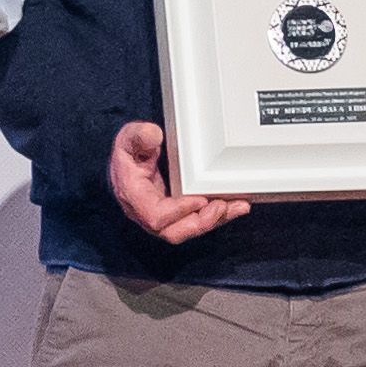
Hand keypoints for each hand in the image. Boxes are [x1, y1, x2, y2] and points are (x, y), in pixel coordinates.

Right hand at [105, 119, 250, 249]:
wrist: (129, 161)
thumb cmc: (129, 151)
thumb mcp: (128, 138)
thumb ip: (138, 136)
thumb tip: (153, 135)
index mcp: (133, 197)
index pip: (154, 216)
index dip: (178, 211)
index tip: (198, 198)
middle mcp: (147, 213)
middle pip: (174, 231)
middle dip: (202, 222)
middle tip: (222, 206)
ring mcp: (163, 217)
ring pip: (189, 229)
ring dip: (216, 220)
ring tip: (238, 206)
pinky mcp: (177, 215)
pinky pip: (196, 221)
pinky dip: (217, 215)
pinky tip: (234, 206)